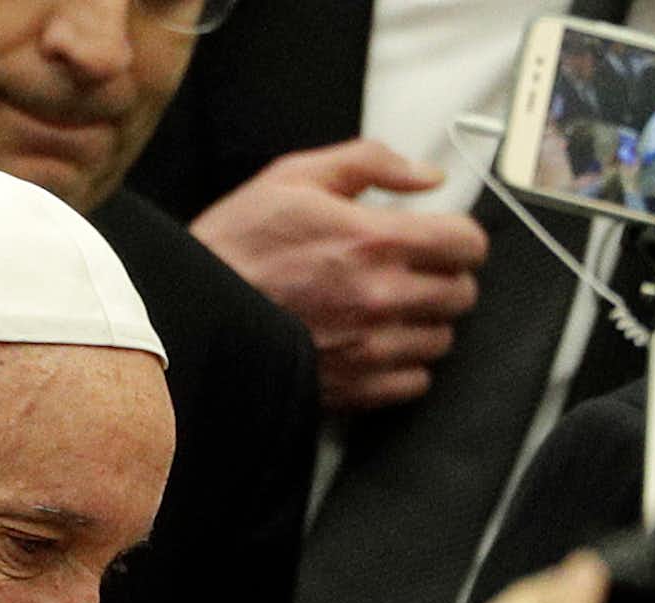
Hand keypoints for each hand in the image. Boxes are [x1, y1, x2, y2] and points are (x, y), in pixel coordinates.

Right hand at [190, 138, 487, 412]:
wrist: (187, 313)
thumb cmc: (232, 248)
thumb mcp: (292, 178)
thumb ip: (369, 163)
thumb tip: (426, 175)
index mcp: (374, 240)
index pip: (468, 244)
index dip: (458, 237)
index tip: (443, 239)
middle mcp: (380, 297)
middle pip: (461, 294)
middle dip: (443, 279)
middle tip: (411, 273)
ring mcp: (368, 348)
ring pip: (441, 340)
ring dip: (424, 324)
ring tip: (387, 311)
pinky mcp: (351, 388)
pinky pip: (414, 383)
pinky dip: (404, 367)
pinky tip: (375, 346)